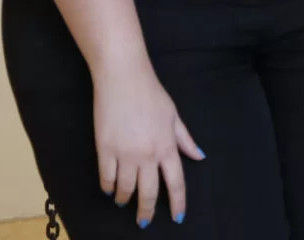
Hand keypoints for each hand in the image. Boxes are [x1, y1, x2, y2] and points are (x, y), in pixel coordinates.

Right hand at [92, 58, 201, 227]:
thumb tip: (199, 156)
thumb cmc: (152, 95)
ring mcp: (125, 153)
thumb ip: (185, 140)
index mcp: (167, 146)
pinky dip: (108, 187)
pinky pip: (106, 177)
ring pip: (125, 189)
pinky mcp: (104, 149)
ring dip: (125, 199)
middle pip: (148, 192)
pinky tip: (110, 189)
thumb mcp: (174, 116)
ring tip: (124, 202)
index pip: (176, 182)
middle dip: (146, 211)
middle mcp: (147, 154)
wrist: (124, 80)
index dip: (177, 202)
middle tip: (144, 222)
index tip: (177, 217)